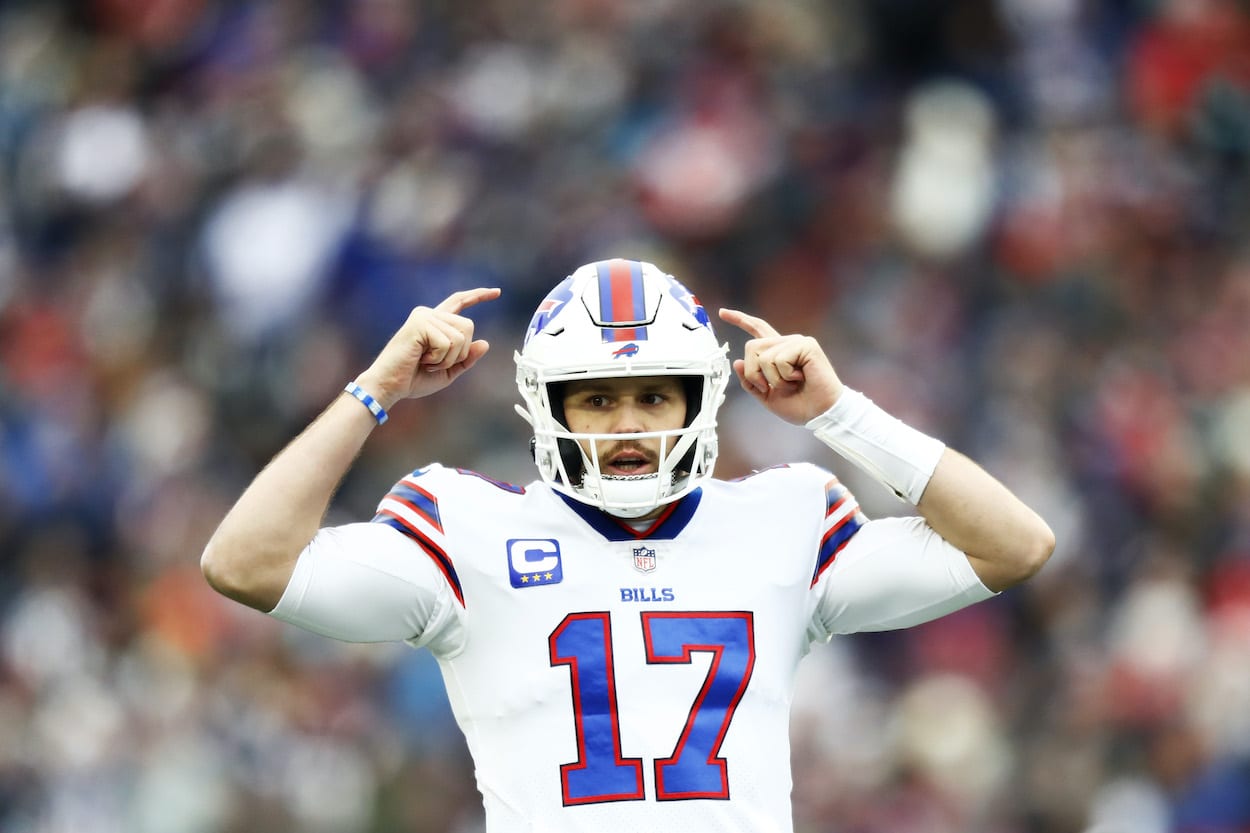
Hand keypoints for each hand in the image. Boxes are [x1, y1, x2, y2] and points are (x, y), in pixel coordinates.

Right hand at [355, 288, 501, 408]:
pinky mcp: (419, 323)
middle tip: (435, 363)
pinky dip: (439, 359)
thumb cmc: (414, 379)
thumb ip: (466, 358)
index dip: (479, 295)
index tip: (497, 291)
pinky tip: (421, 360)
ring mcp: (424, 316)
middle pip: (468, 326)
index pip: (460, 302)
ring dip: (448, 358)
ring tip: (426, 362)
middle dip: (460, 352)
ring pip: (460, 336)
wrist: (389, 386)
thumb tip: (485, 343)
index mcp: (435, 322)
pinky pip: (448, 343)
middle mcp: (429, 314)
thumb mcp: (448, 371)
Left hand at [718, 308, 843, 424]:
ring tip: (792, 384)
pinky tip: (801, 378)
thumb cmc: (800, 405)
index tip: (722, 312)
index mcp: (777, 353)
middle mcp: (786, 343)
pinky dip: (785, 376)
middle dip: (753, 374)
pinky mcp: (806, 346)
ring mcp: (797, 342)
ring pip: (763, 356)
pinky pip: (779, 360)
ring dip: (773, 379)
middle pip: (751, 347)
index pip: (757, 329)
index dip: (740, 320)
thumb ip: (750, 381)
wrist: (820, 413)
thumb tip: (738, 361)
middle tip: (771, 388)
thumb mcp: (766, 396)